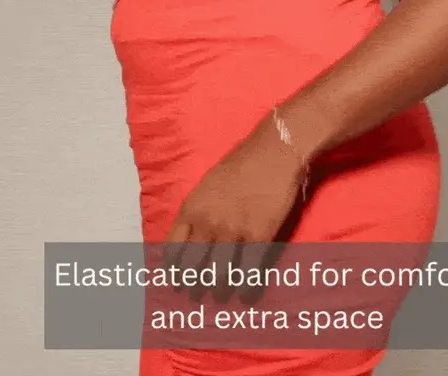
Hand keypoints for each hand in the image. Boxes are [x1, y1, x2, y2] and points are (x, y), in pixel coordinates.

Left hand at [163, 117, 304, 301]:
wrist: (274, 151)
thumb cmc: (242, 163)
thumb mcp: (208, 183)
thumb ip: (198, 209)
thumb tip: (193, 233)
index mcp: (192, 208)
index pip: (173, 250)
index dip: (174, 270)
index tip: (177, 280)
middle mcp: (208, 222)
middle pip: (193, 267)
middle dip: (194, 285)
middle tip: (197, 295)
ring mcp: (233, 230)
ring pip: (219, 274)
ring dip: (219, 290)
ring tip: (221, 295)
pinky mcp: (259, 235)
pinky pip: (248, 271)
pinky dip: (246, 288)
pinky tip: (246, 295)